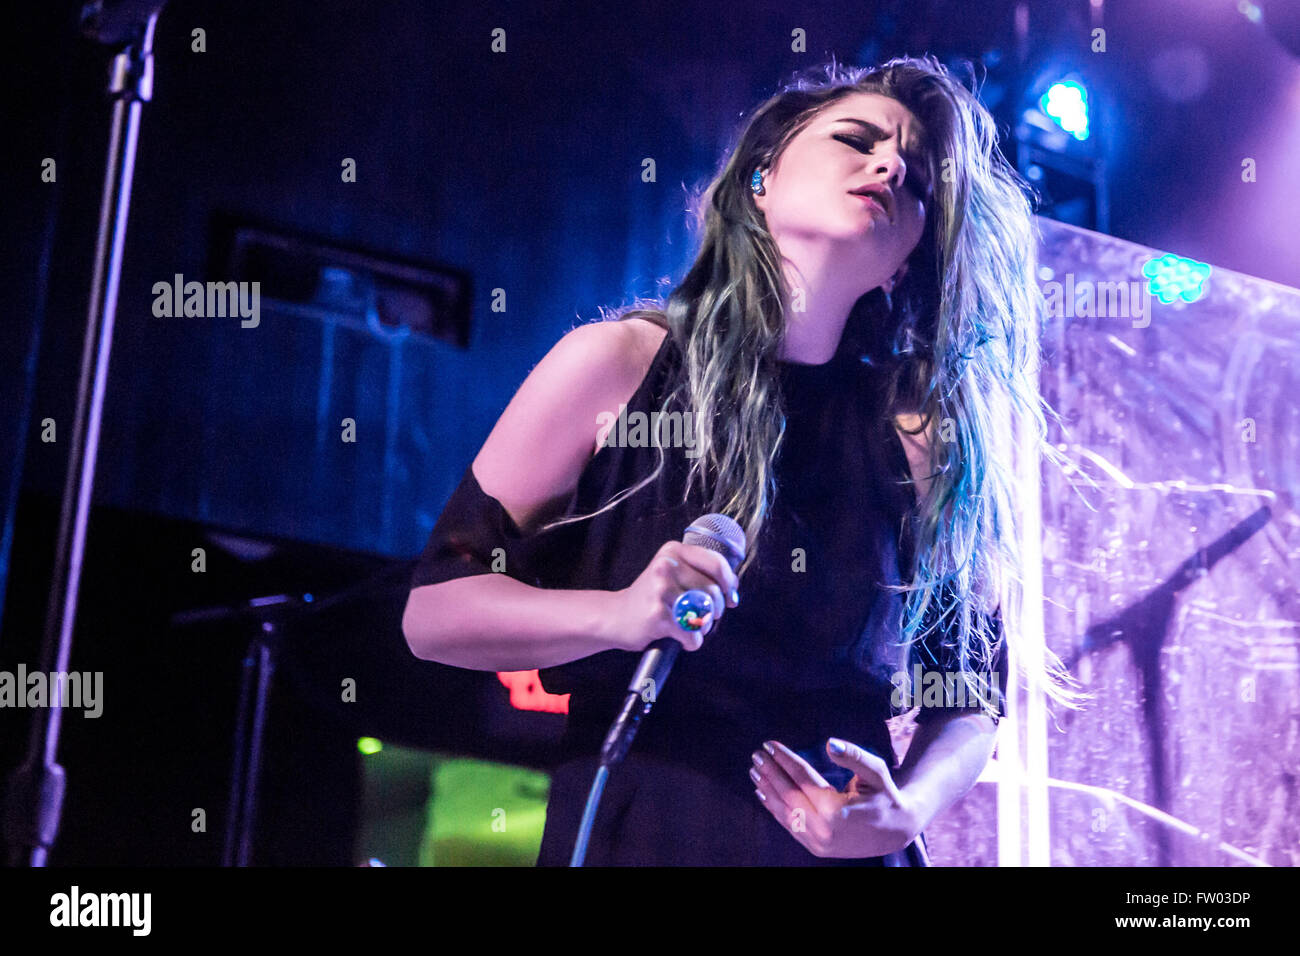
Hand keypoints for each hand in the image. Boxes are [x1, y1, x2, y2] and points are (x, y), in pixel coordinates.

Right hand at [612, 541, 739, 653]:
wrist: (615, 616)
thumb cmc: (651, 598)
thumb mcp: (672, 574)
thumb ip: (701, 574)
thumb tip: (733, 588)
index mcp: (673, 550)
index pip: (717, 564)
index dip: (729, 584)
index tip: (729, 597)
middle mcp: (666, 566)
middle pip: (713, 592)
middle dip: (714, 611)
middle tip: (701, 618)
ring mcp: (660, 589)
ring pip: (704, 613)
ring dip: (702, 627)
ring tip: (688, 627)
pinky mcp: (657, 614)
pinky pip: (691, 634)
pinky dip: (691, 642)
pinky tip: (680, 638)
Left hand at [749, 738, 923, 858]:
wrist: (897, 831)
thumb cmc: (886, 796)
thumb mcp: (876, 772)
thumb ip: (854, 757)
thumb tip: (829, 743)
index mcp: (837, 811)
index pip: (803, 780)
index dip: (785, 760)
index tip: (770, 745)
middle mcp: (824, 830)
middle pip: (789, 796)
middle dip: (771, 773)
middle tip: (757, 755)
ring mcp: (818, 843)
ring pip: (785, 813)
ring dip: (768, 790)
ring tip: (754, 771)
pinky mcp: (816, 848)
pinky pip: (790, 826)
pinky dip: (774, 809)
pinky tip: (764, 793)